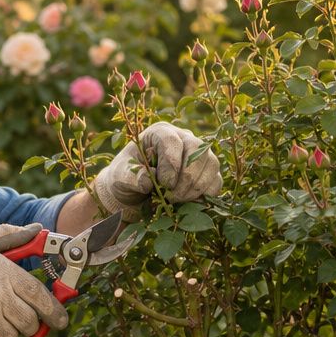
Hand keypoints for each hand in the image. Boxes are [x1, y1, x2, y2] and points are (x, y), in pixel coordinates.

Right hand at [0, 223, 67, 336]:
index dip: (55, 312)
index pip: (40, 297)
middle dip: (28, 324)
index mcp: (2, 270)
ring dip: (3, 331)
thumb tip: (38, 229)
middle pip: (29, 322)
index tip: (60, 321)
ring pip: (10, 336)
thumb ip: (10, 235)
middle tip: (17, 318)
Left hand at [92, 122, 221, 220]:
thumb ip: (130, 176)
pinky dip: (205, 195)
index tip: (164, 184)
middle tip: (171, 197)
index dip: (170, 164)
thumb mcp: (119, 177)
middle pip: (197, 150)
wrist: (134, 193)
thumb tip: (147, 181)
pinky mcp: (207, 173)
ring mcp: (199, 155)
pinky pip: (216, 182)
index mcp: (159, 133)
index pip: (171, 140)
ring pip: (211, 165)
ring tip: (177, 201)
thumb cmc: (125, 178)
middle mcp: (183, 138)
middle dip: (186, 178)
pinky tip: (188, 203)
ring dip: (196, 188)